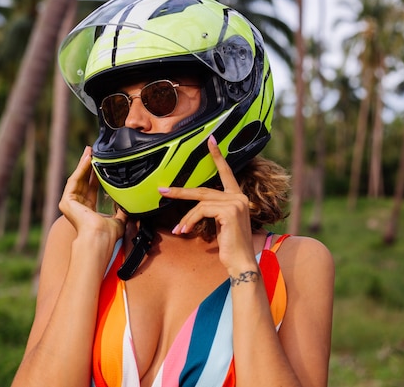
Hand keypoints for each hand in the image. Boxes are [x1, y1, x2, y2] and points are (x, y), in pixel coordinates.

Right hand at [59, 146, 125, 244]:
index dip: (96, 176)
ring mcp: (70, 204)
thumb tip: (130, 204)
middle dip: (88, 166)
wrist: (100, 237)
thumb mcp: (119, 220)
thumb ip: (122, 211)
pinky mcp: (66, 201)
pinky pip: (74, 181)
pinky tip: (87, 159)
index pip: (91, 190)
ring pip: (78, 179)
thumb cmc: (108, 234)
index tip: (100, 164)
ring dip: (84, 164)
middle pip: (83, 181)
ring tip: (90, 151)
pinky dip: (81, 169)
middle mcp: (78, 207)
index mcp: (89, 212)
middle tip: (93, 152)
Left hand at [158, 136, 255, 270]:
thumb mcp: (220, 224)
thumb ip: (211, 210)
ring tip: (178, 229)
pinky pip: (202, 211)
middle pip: (203, 189)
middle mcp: (239, 196)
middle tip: (162, 191)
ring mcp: (235, 202)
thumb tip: (192, 208)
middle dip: (180, 192)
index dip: (217, 156)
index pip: (226, 172)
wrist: (241, 262)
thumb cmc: (230, 246)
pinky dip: (190, 220)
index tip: (210, 141)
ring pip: (200, 203)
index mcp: (238, 197)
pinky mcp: (229, 211)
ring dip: (186, 217)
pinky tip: (185, 231)